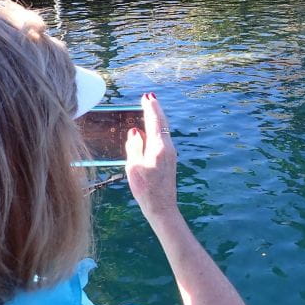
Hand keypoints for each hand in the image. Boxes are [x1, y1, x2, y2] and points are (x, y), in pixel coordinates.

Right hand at [124, 93, 179, 222]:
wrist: (163, 208)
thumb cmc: (146, 190)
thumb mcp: (134, 167)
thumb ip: (134, 147)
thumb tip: (136, 131)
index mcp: (159, 147)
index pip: (155, 121)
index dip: (150, 108)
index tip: (147, 96)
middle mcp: (168, 148)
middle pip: (162, 123)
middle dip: (156, 109)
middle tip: (150, 97)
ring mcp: (170, 154)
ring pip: (164, 131)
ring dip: (157, 119)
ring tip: (151, 109)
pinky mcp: (169, 161)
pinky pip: (163, 139)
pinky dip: (158, 129)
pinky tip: (153, 131)